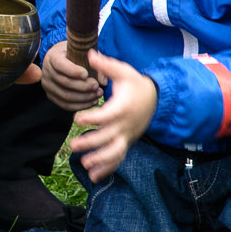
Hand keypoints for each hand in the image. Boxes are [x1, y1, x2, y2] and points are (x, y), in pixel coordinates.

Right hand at [41, 40, 103, 113]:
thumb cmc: (75, 54)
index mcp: (53, 57)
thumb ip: (94, 62)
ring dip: (84, 98)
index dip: (73, 71)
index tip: (86, 74)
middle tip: (96, 86)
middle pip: (64, 82)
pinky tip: (92, 101)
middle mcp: (47, 71)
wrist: (62, 59)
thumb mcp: (83, 52)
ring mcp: (48, 85)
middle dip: (83, 86)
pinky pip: (65, 105)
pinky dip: (80, 105)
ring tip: (97, 94)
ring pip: (65, 96)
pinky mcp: (51, 96)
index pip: (60, 65)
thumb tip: (103, 81)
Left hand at [68, 51, 157, 180]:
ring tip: (84, 165)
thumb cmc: (136, 83)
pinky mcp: (126, 142)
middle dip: (91, 144)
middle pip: (108, 138)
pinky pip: (118, 158)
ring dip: (100, 161)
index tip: (76, 119)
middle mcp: (125, 125)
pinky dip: (108, 169)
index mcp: (123, 107)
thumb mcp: (123, 71)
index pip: (107, 116)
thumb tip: (89, 53)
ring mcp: (127, 136)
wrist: (156, 99)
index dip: (92, 119)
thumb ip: (106, 65)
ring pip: (115, 152)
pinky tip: (94, 178)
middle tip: (73, 146)